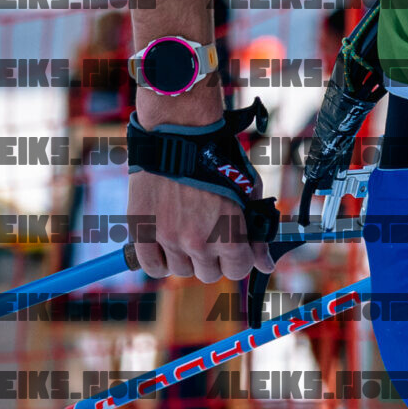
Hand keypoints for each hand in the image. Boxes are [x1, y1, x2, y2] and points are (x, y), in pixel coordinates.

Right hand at [128, 80, 275, 280]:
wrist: (180, 134)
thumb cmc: (219, 159)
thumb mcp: (248, 193)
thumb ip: (257, 234)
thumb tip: (266, 265)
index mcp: (228, 235)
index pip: (237, 270)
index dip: (237, 258)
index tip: (232, 245)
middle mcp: (197, 242)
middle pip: (208, 274)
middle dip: (212, 257)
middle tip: (207, 232)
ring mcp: (168, 239)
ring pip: (180, 271)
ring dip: (185, 257)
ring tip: (186, 228)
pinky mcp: (142, 231)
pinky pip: (152, 267)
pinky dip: (159, 260)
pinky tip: (165, 243)